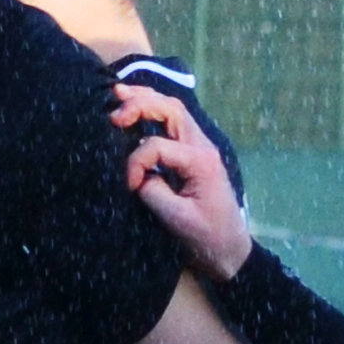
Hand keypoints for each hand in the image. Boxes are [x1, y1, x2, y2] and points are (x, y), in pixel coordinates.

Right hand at [115, 82, 253, 278]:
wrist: (230, 251)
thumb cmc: (207, 238)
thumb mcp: (177, 219)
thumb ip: (153, 192)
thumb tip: (137, 176)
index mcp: (200, 161)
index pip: (157, 145)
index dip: (135, 163)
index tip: (129, 188)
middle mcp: (202, 147)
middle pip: (171, 110)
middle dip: (141, 104)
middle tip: (113, 111)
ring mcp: (200, 148)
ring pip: (174, 110)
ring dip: (147, 100)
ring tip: (120, 93)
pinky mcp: (193, 154)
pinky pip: (174, 124)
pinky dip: (153, 112)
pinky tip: (136, 108)